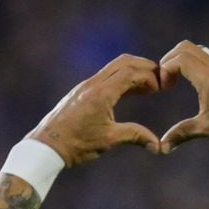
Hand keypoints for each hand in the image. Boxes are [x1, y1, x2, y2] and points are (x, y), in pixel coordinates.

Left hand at [27, 54, 162, 165]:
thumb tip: (158, 146)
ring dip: (133, 73)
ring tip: (150, 87)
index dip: (150, 76)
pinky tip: (130, 93)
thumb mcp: (109, 140)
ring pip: (114, 68)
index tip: (162, 87)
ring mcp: (85, 86)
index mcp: (101, 93)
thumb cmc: (76, 144)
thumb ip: (135, 136)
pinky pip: (105, 78)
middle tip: (161, 79)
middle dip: (144, 67)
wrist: (46, 146)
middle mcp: (93, 84)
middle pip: (123, 62)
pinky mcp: (81, 92)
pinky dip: (121, 80)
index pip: (130, 72)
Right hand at [157, 40, 208, 151]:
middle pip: (187, 47)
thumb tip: (162, 147)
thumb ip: (182, 134)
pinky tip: (204, 90)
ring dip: (187, 62)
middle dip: (171, 60)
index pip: (179, 58)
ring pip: (202, 52)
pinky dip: (202, 68)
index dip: (165, 69)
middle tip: (167, 81)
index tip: (165, 88)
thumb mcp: (208, 130)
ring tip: (182, 83)